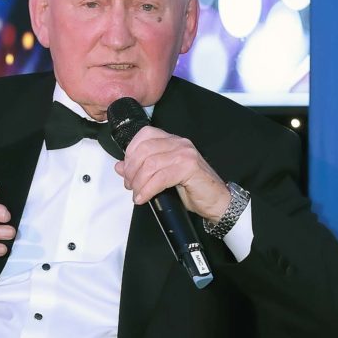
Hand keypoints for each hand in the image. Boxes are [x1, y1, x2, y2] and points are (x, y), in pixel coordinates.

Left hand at [114, 126, 230, 222]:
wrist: (217, 202)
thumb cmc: (193, 189)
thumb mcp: (162, 177)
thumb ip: (142, 169)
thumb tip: (120, 166)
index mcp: (172, 141)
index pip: (144, 135)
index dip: (130, 153)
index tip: (126, 171)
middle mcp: (178, 143)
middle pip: (143, 150)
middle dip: (131, 171)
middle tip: (130, 186)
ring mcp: (185, 154)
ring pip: (150, 164)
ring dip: (138, 182)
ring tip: (138, 193)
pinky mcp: (189, 167)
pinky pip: (160, 177)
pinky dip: (148, 189)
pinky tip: (144, 197)